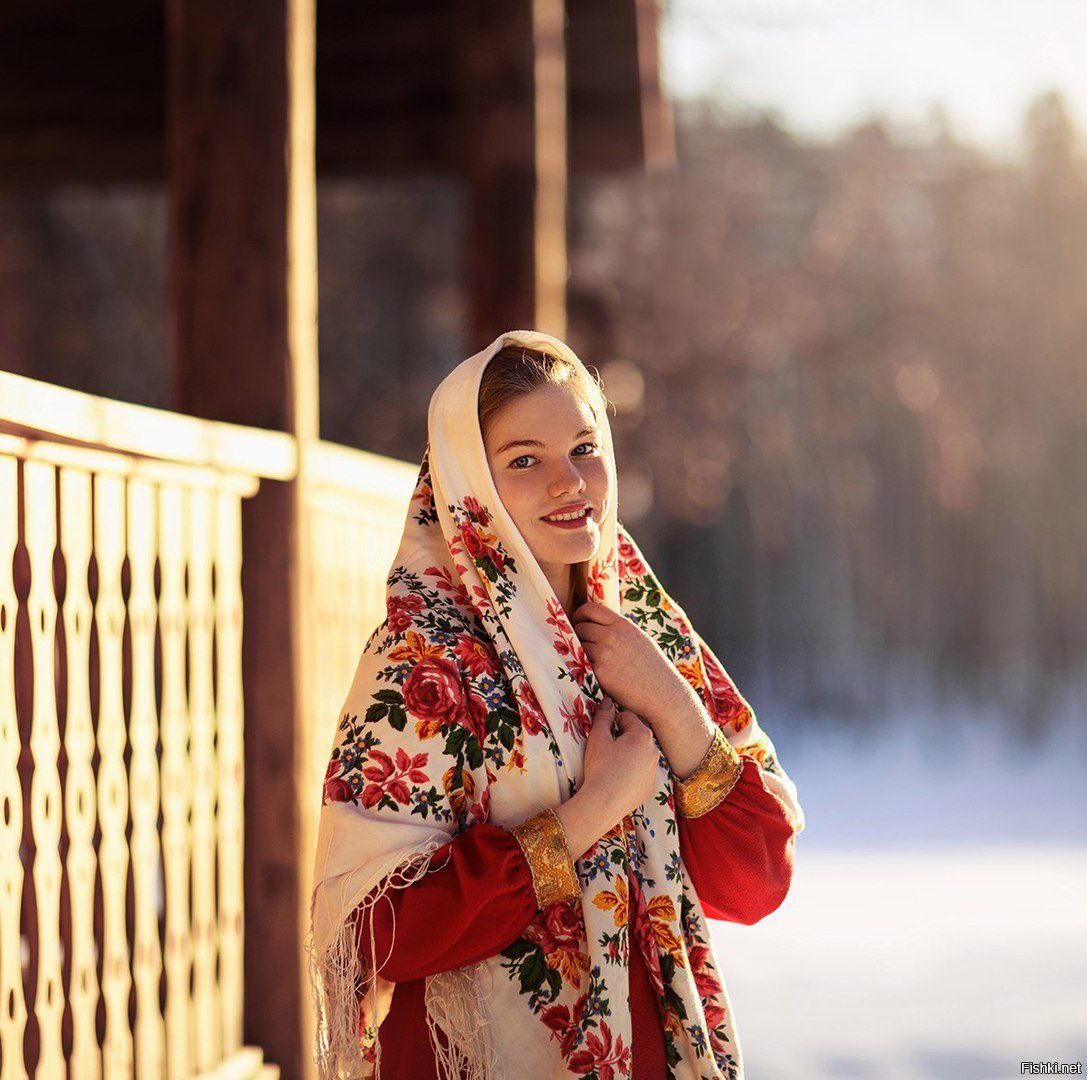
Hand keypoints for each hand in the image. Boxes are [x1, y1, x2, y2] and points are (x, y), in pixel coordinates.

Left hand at [570, 601, 686, 723]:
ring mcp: (604, 653)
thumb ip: (619, 629)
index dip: (580, 614)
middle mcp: (611, 635)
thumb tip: (599, 624)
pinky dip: (585, 668)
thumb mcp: (638, 638)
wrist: (662, 692)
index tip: (578, 622)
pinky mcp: (599, 672)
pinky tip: (596, 674)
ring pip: (579, 646)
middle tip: (584, 646)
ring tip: (595, 662)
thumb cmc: (653, 667)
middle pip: (580, 628)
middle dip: (579, 636)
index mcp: (622, 624)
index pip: (590, 608)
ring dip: (581, 653)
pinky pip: (582, 664)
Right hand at [583, 697, 659, 817]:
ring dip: (628, 754)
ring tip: (611, 765)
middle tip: (606, 749)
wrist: (604, 803)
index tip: (603, 734)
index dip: (612, 723)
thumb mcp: (597, 738)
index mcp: (642, 735)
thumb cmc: (600, 767)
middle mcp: (654, 750)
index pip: (627, 717)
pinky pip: (641, 772)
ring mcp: (654, 770)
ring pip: (639, 754)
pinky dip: (632, 772)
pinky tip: (618, 779)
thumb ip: (603, 717)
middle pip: (636, 735)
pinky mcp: (650, 786)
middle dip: (622, 737)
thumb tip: (608, 702)